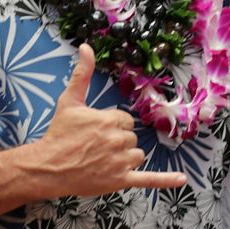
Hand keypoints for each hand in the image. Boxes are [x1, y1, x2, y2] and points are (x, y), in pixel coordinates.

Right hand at [31, 45, 186, 197]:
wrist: (48, 167)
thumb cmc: (59, 133)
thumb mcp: (69, 100)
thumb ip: (82, 74)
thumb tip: (87, 47)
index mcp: (109, 120)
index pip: (125, 120)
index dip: (111, 125)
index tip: (94, 131)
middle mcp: (117, 140)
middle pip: (130, 137)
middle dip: (116, 141)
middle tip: (94, 146)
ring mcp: (120, 162)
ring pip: (136, 155)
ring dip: (125, 157)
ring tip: (102, 160)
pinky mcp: (120, 181)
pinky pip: (148, 179)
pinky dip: (165, 180)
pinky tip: (181, 179)